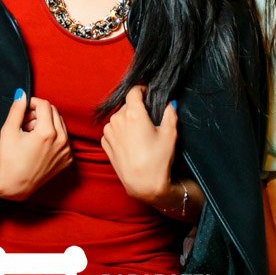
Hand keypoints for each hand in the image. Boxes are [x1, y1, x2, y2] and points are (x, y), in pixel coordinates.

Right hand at [0, 90, 72, 200]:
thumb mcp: (8, 132)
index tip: (24, 107)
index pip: (44, 105)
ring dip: (46, 123)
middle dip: (39, 112)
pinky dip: (53, 136)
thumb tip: (22, 95)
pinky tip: (38, 144)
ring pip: (60, 124)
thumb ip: (17, 110)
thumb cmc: (9, 161)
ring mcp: (66, 151)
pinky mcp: (67, 159)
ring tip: (30, 133)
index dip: (33, 102)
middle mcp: (61, 141)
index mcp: (47, 133)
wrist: (14, 187)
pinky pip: (63, 139)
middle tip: (25, 121)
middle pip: (54, 112)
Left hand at [101, 86, 176, 204]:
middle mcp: (117, 119)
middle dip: (137, 108)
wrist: (143, 185)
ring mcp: (109, 132)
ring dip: (128, 120)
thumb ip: (170, 114)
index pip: (134, 91)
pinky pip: (113, 130)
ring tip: (140, 133)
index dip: (142, 89)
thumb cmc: (157, 160)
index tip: (148, 93)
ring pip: (119, 117)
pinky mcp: (105, 143)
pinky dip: (121, 131)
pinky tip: (131, 142)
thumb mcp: (169, 135)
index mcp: (133, 113)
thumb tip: (170, 103)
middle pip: (127, 105)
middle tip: (149, 118)